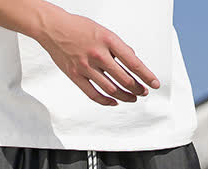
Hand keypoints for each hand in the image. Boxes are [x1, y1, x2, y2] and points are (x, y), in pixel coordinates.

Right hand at [36, 9, 160, 105]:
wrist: (53, 28)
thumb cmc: (79, 28)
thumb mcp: (103, 31)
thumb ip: (118, 47)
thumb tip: (132, 61)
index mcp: (108, 40)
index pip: (133, 62)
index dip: (146, 75)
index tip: (155, 83)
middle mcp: (98, 54)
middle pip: (124, 78)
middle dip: (137, 88)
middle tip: (144, 91)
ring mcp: (86, 67)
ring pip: (111, 89)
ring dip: (125, 96)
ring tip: (133, 98)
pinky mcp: (75, 76)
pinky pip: (94, 94)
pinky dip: (106, 101)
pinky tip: (115, 102)